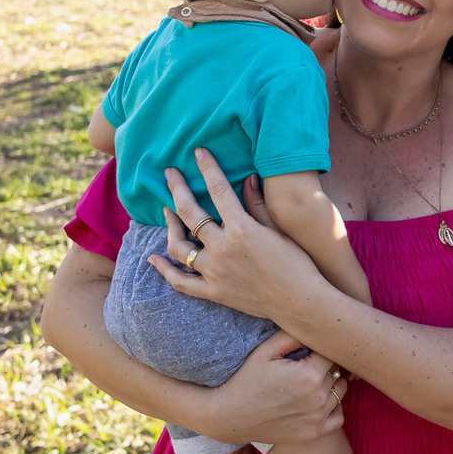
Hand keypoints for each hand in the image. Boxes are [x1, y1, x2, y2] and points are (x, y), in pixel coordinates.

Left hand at [148, 148, 321, 319]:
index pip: (219, 190)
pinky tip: (154, 257)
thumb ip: (258, 204)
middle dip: (177, 189)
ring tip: (167, 212)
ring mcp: (214, 272)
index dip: (208, 168)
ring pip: (179, 246)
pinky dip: (164, 269)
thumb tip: (248, 178)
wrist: (298, 301)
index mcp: (242, 229)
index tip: (198, 152)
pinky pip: (180, 281)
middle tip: (170, 174)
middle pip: (190, 213)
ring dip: (170, 226)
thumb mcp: (279, 230)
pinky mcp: (212, 291)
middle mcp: (222, 248)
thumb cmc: (296, 263)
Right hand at [202, 331, 347, 444]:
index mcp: (309, 374)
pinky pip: (338, 416)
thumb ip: (294, 335)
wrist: (228, 416)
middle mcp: (318, 398)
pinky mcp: (313, 433)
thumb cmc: (246, 378)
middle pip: (338, 371)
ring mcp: (317, 418)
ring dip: (330, 385)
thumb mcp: (267, 350)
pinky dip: (332, 408)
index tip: (307, 352)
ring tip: (309, 382)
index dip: (320, 349)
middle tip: (307, 366)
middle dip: (326, 366)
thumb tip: (316, 327)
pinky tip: (316, 401)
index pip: (332, 353)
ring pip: (341, 391)